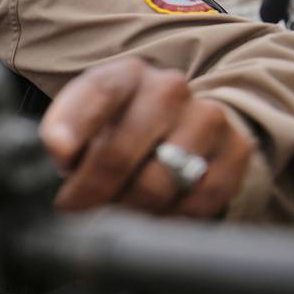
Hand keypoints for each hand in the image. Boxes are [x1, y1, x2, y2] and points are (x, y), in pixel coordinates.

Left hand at [40, 59, 254, 217]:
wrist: (180, 125)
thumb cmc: (116, 124)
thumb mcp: (83, 115)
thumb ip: (62, 129)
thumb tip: (58, 150)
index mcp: (127, 74)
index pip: (99, 94)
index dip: (73, 129)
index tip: (59, 160)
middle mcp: (169, 89)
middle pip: (119, 153)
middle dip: (89, 192)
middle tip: (73, 210)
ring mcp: (207, 118)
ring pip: (156, 186)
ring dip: (126, 210)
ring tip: (112, 211)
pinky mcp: (236, 151)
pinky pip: (196, 203)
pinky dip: (168, 219)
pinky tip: (152, 215)